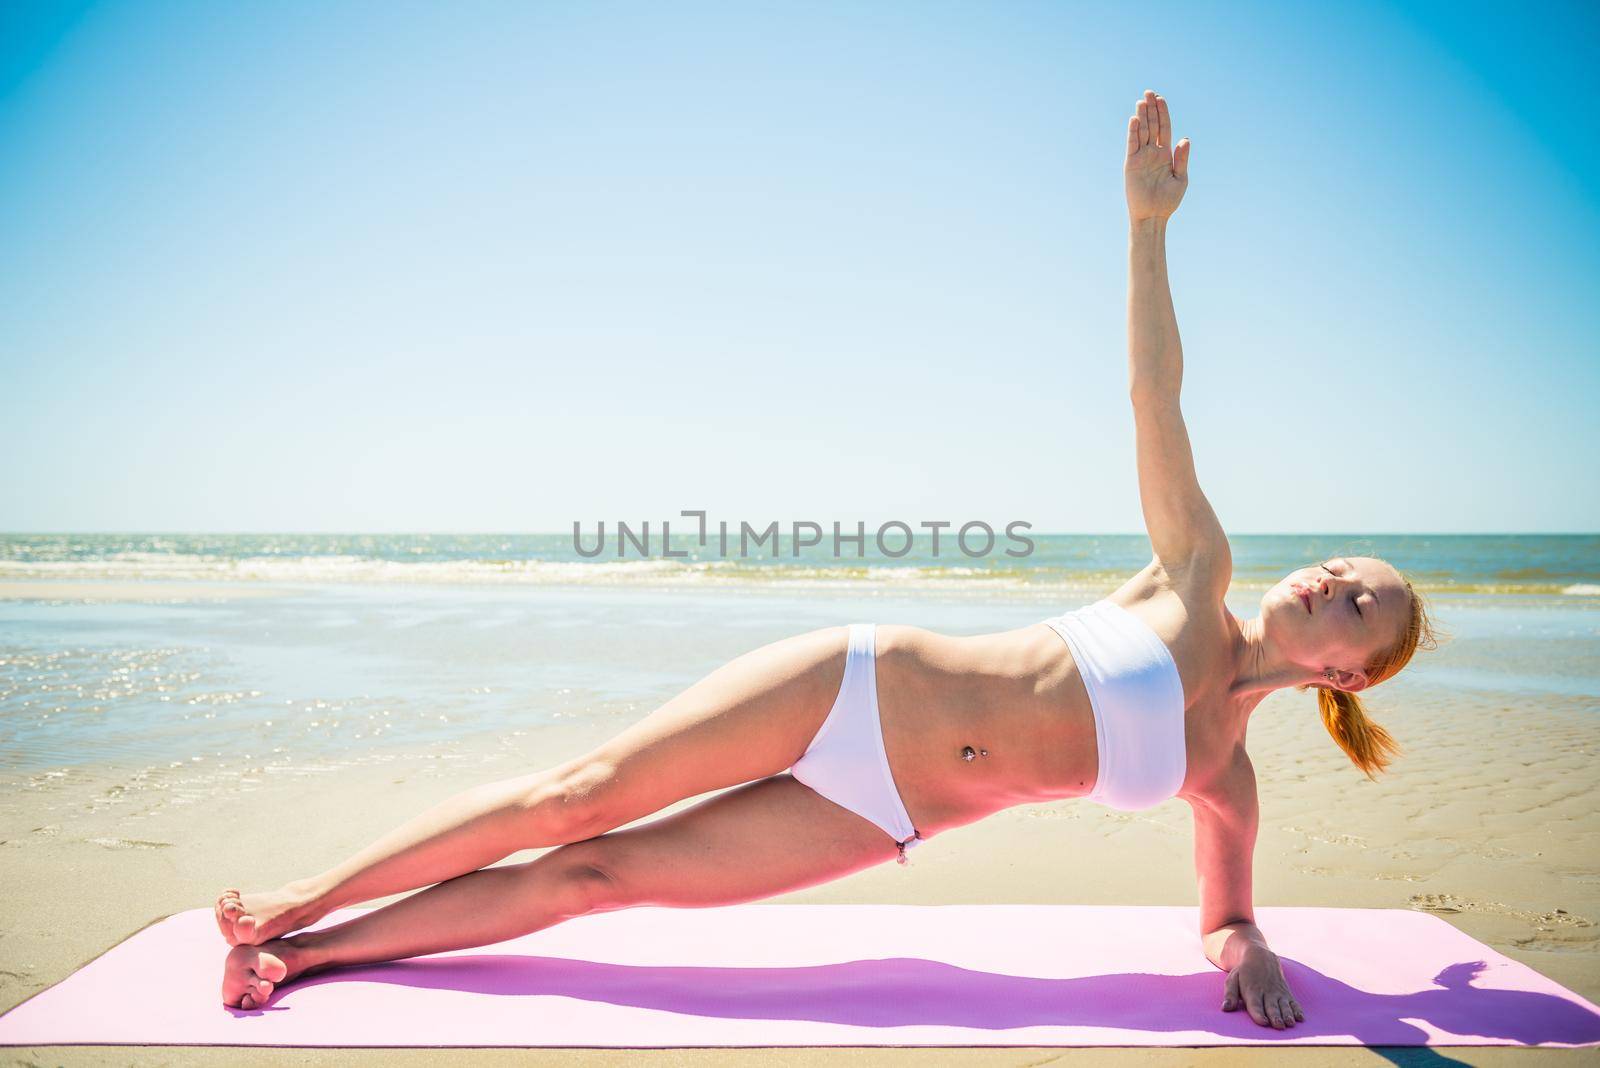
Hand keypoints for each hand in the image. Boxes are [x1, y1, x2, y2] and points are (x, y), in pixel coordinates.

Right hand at [1125, 89, 1189, 222]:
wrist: (1153, 216)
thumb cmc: (1168, 200)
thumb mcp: (1180, 178)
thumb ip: (1182, 158)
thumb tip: (1185, 138)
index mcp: (1166, 153)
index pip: (1164, 128)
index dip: (1163, 113)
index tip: (1161, 98)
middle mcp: (1152, 152)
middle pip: (1152, 125)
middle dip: (1151, 109)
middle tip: (1149, 92)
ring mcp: (1141, 157)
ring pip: (1141, 131)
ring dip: (1142, 116)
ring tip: (1141, 100)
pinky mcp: (1131, 163)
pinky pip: (1132, 144)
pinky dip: (1133, 131)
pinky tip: (1134, 119)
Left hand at [1221, 947, 1304, 1028]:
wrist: (1261, 956)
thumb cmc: (1244, 973)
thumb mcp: (1233, 980)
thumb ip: (1230, 994)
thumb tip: (1225, 1009)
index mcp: (1251, 990)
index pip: (1255, 1004)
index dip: (1259, 1014)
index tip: (1263, 1022)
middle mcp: (1266, 992)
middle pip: (1271, 1006)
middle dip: (1275, 1016)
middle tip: (1279, 1026)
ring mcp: (1278, 992)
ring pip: (1284, 1005)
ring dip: (1288, 1014)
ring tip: (1290, 1023)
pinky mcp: (1286, 993)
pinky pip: (1293, 1002)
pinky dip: (1297, 1010)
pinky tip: (1300, 1018)